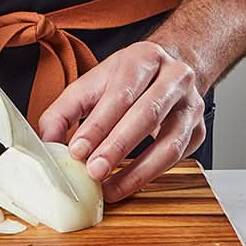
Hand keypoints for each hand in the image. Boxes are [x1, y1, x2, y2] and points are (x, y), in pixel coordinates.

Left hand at [38, 41, 205, 202]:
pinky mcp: (198, 130)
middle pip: (147, 113)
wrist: (165, 73)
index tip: (77, 150)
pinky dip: (150, 175)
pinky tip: (126, 184)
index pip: (121, 92)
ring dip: (138, 169)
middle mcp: (175, 77)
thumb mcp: (90, 85)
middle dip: (117, 146)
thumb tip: (47, 143)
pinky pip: (178, 157)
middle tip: (93, 170)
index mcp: (144, 58)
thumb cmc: (124, 81)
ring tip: (109, 187)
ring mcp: (192, 104)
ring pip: (170, 142)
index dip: (98, 124)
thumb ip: (63, 111)